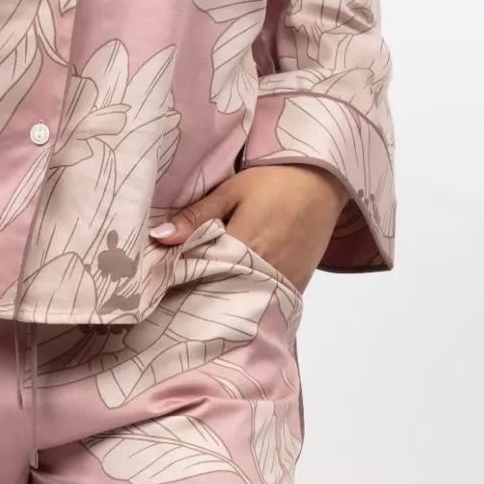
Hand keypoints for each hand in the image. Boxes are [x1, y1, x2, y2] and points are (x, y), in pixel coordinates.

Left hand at [147, 164, 348, 294]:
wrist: (324, 181)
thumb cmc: (275, 180)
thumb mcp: (231, 191)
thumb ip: (196, 217)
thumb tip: (158, 237)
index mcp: (244, 245)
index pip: (202, 273)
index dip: (181, 278)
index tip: (162, 281)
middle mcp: (265, 270)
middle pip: (222, 294)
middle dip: (199, 295)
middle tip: (177, 294)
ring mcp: (284, 281)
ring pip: (244, 302)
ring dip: (223, 301)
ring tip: (202, 298)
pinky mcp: (296, 286)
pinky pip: (266, 302)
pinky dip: (248, 301)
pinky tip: (231, 297)